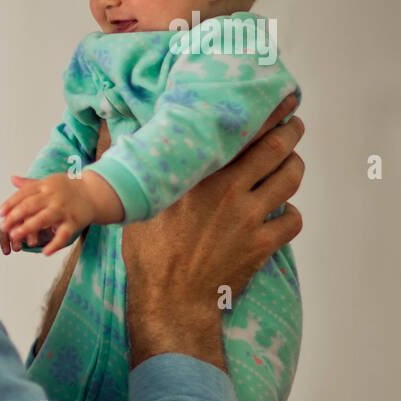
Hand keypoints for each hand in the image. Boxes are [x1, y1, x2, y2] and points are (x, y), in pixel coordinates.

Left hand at [0, 170, 121, 255]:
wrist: (96, 192)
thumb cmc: (68, 188)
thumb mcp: (49, 182)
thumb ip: (30, 184)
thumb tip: (12, 179)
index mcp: (45, 186)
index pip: (24, 194)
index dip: (11, 203)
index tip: (0, 213)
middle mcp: (53, 197)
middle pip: (31, 205)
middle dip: (15, 216)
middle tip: (3, 227)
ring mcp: (63, 209)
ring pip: (44, 219)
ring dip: (28, 228)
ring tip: (15, 236)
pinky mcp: (74, 222)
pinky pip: (63, 234)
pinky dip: (55, 244)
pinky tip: (45, 252)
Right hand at [124, 96, 303, 369]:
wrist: (168, 302)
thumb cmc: (147, 254)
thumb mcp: (136, 202)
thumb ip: (129, 161)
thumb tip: (106, 122)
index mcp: (197, 175)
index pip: (239, 130)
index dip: (264, 110)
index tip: (277, 98)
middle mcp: (228, 190)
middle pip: (277, 147)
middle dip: (291, 131)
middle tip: (293, 125)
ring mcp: (249, 218)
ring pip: (290, 179)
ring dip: (294, 167)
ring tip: (290, 163)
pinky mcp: (263, 245)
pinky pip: (292, 219)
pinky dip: (289, 213)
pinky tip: (279, 212)